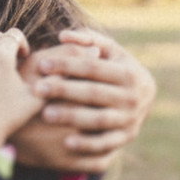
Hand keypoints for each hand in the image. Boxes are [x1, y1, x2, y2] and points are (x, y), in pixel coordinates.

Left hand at [13, 28, 154, 173]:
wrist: (142, 97)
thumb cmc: (115, 68)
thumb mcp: (109, 51)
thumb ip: (88, 40)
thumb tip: (63, 35)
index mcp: (129, 73)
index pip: (93, 67)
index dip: (67, 65)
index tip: (42, 64)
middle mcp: (134, 97)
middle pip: (94, 93)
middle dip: (64, 90)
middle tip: (37, 89)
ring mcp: (131, 119)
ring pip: (99, 119)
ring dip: (73, 116)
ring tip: (46, 114)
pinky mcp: (125, 137)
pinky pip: (106, 143)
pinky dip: (88, 144)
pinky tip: (66, 142)